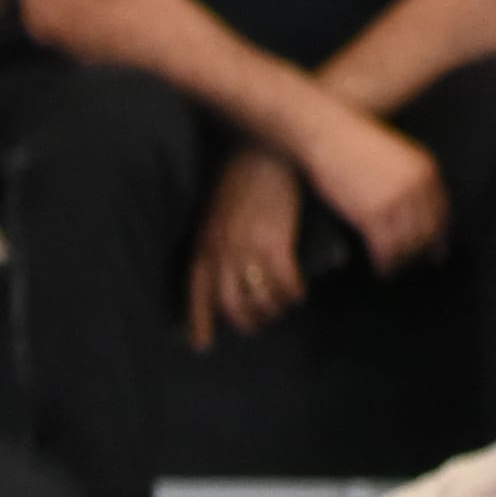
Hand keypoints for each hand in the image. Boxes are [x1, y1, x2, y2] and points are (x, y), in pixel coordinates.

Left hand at [187, 145, 306, 343]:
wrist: (262, 151)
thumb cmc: (240, 178)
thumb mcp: (214, 212)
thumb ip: (214, 241)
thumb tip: (224, 268)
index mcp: (204, 247)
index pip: (196, 296)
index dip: (197, 324)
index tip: (202, 345)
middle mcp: (221, 255)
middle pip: (232, 308)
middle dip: (248, 322)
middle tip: (262, 324)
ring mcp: (247, 252)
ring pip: (259, 301)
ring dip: (273, 311)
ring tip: (282, 308)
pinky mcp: (274, 245)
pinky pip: (284, 284)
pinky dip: (293, 295)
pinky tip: (299, 294)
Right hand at [298, 103, 447, 270]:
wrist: (326, 132)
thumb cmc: (352, 142)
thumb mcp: (393, 154)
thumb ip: (408, 177)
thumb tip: (409, 208)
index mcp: (425, 170)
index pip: (442, 214)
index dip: (437, 238)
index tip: (433, 254)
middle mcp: (416, 186)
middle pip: (427, 234)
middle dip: (419, 254)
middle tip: (410, 268)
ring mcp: (395, 201)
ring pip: (408, 246)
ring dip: (402, 262)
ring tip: (393, 270)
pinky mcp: (372, 215)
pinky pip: (387, 250)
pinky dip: (386, 264)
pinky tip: (381, 269)